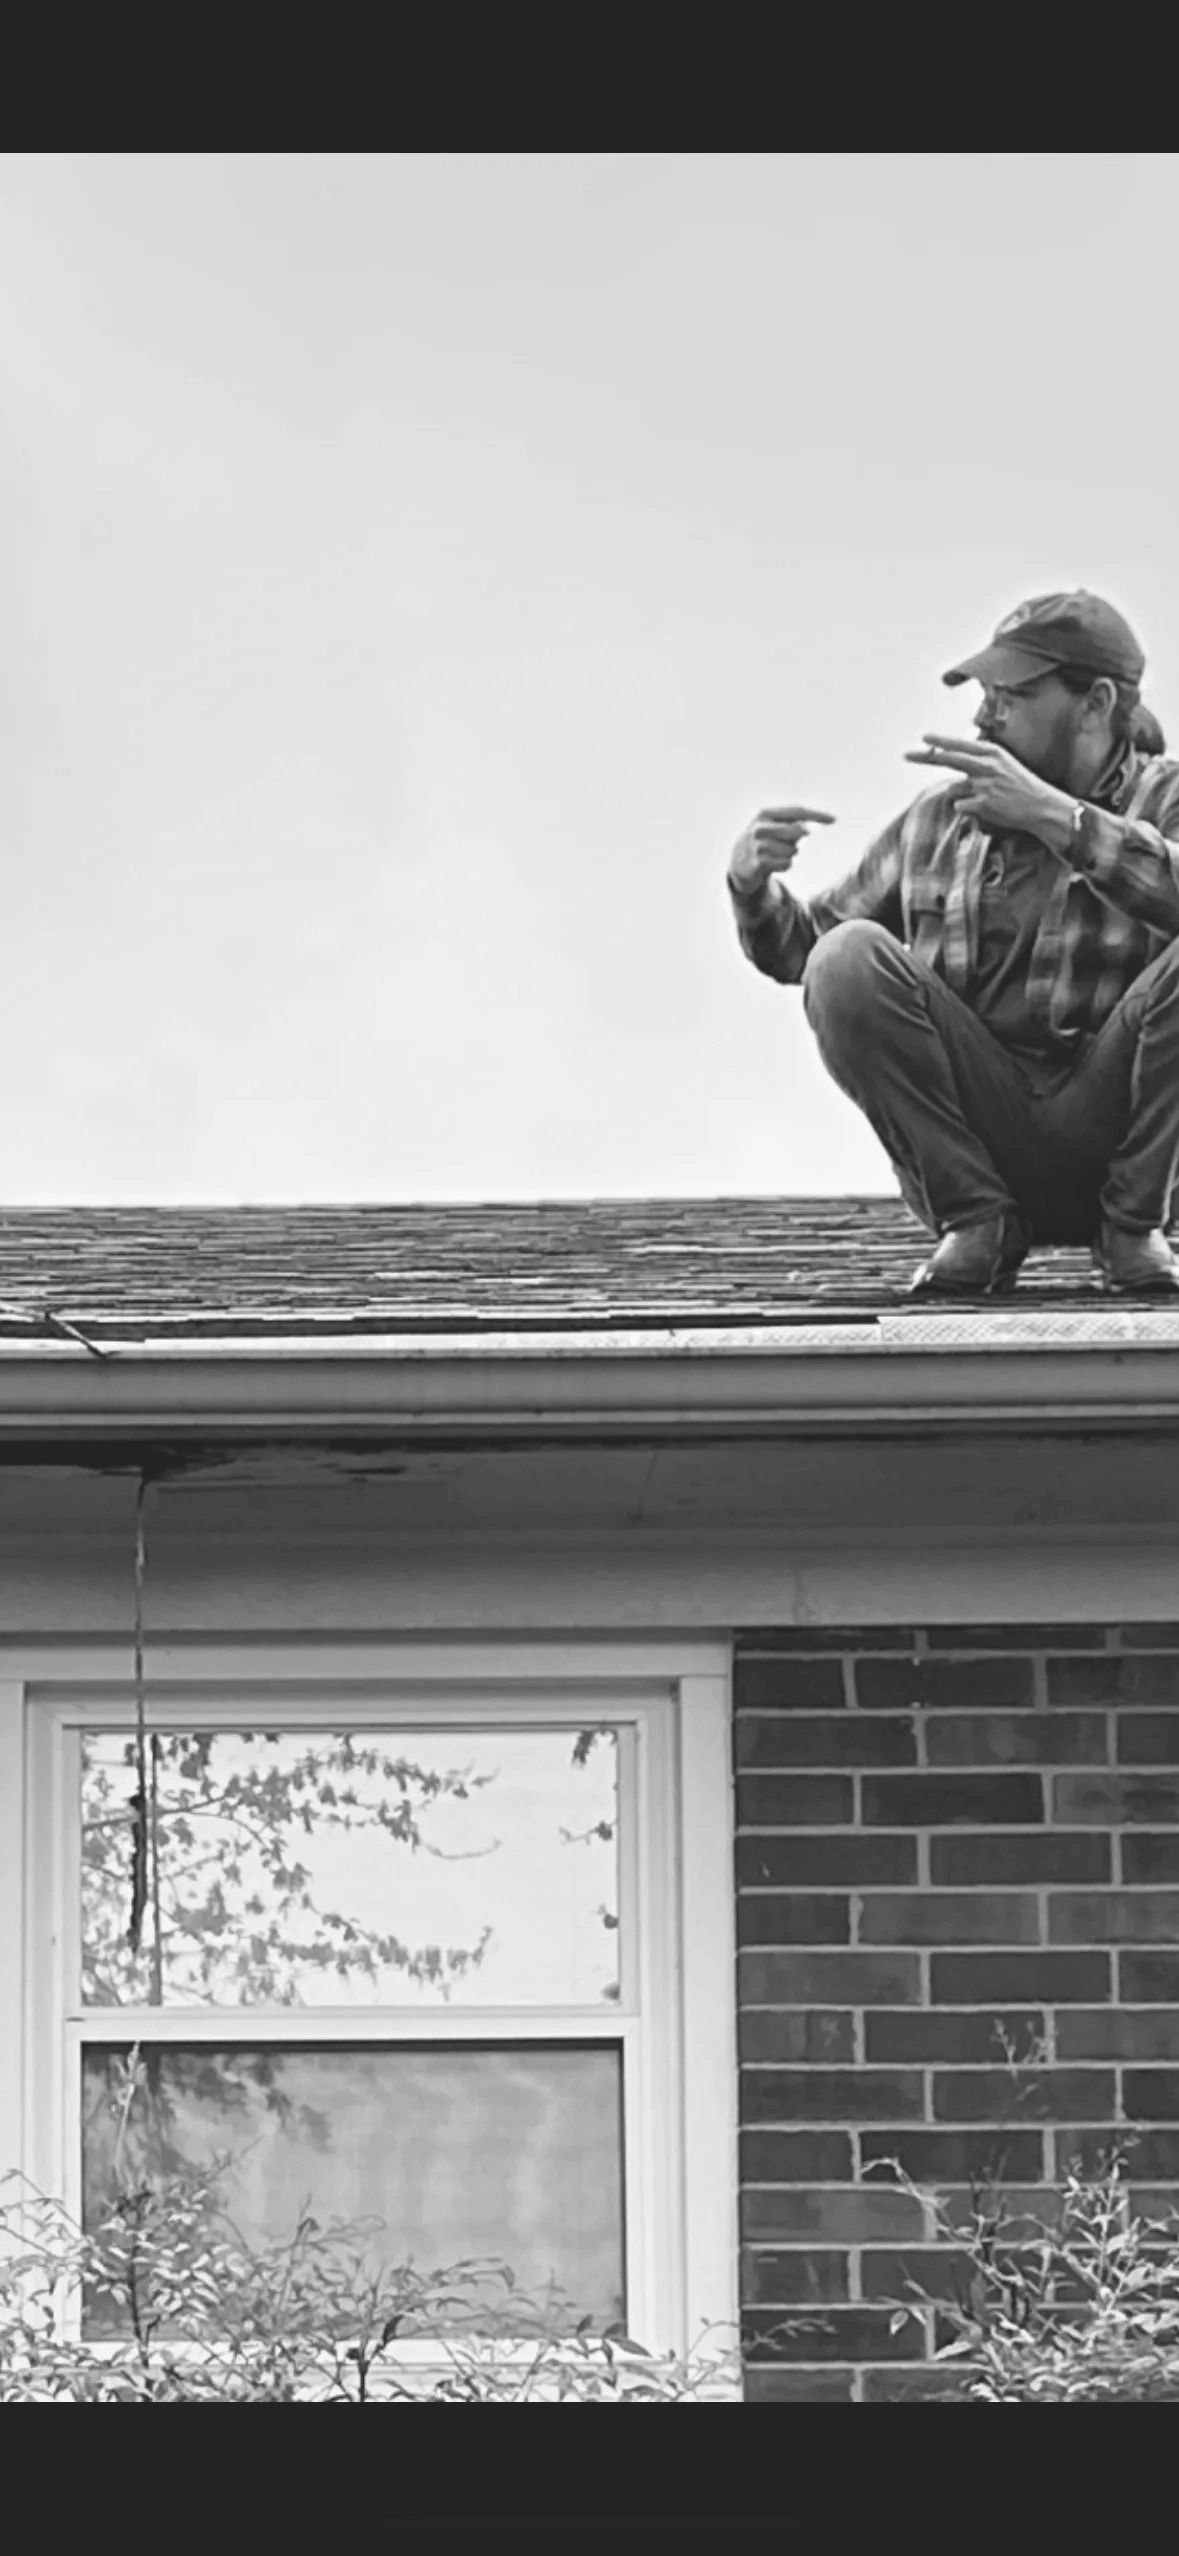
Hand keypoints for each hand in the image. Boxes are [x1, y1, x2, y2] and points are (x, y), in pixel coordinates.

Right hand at [727, 805, 834, 898]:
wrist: (739, 859)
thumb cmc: (767, 836)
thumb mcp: (777, 822)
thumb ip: (798, 819)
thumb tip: (828, 818)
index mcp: (766, 812)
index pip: (798, 810)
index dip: (818, 814)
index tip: (835, 818)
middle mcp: (761, 827)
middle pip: (798, 829)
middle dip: (807, 833)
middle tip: (808, 834)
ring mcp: (759, 846)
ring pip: (793, 849)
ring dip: (793, 851)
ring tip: (780, 850)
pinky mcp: (760, 863)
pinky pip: (787, 863)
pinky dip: (786, 863)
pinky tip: (775, 861)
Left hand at [905, 735, 1071, 837]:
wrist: (1040, 806)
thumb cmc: (1020, 785)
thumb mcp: (1003, 764)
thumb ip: (979, 761)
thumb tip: (953, 765)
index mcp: (992, 753)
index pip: (961, 745)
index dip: (941, 742)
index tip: (924, 738)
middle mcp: (987, 765)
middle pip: (950, 759)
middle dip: (926, 757)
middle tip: (907, 754)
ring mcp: (984, 785)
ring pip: (954, 789)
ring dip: (961, 795)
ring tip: (984, 799)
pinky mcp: (983, 804)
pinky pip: (960, 807)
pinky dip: (967, 810)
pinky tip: (986, 810)